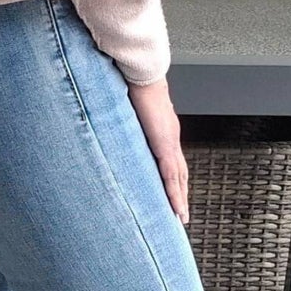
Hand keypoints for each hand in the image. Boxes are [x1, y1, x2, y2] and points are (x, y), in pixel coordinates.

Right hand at [126, 77, 188, 223]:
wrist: (142, 73)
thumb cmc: (133, 83)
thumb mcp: (126, 108)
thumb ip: (124, 119)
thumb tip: (110, 122)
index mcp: (164, 130)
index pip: (171, 160)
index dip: (174, 178)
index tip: (173, 192)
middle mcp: (171, 138)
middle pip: (180, 173)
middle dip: (181, 194)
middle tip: (180, 213)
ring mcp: (170, 142)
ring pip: (178, 179)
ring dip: (180, 199)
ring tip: (180, 217)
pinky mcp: (165, 146)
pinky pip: (171, 176)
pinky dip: (174, 194)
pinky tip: (175, 208)